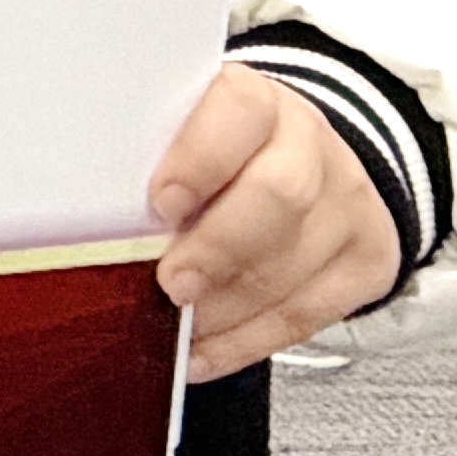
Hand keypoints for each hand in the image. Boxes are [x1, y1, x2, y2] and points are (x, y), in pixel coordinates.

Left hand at [148, 65, 399, 378]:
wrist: (310, 165)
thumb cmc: (225, 155)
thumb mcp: (186, 137)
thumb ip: (150, 162)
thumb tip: (92, 217)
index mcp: (257, 102)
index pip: (239, 109)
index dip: (200, 158)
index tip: (161, 202)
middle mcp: (309, 146)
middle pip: (280, 194)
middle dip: (218, 248)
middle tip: (170, 281)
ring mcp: (345, 205)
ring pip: (292, 266)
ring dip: (224, 309)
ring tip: (175, 325)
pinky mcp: (364, 263)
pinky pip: (305, 317)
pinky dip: (243, 343)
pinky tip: (201, 353)